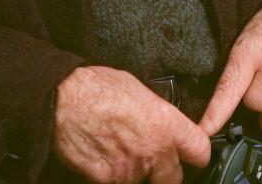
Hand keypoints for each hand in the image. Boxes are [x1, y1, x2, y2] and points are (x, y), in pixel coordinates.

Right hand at [54, 65, 210, 183]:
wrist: (61, 100)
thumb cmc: (95, 87)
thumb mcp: (139, 91)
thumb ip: (157, 114)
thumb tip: (162, 124)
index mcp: (166, 124)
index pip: (200, 151)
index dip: (197, 156)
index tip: (192, 157)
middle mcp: (154, 150)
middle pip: (174, 179)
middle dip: (164, 172)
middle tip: (150, 158)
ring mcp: (131, 169)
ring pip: (143, 182)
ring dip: (136, 173)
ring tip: (119, 149)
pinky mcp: (108, 180)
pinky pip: (117, 182)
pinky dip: (112, 175)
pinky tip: (103, 156)